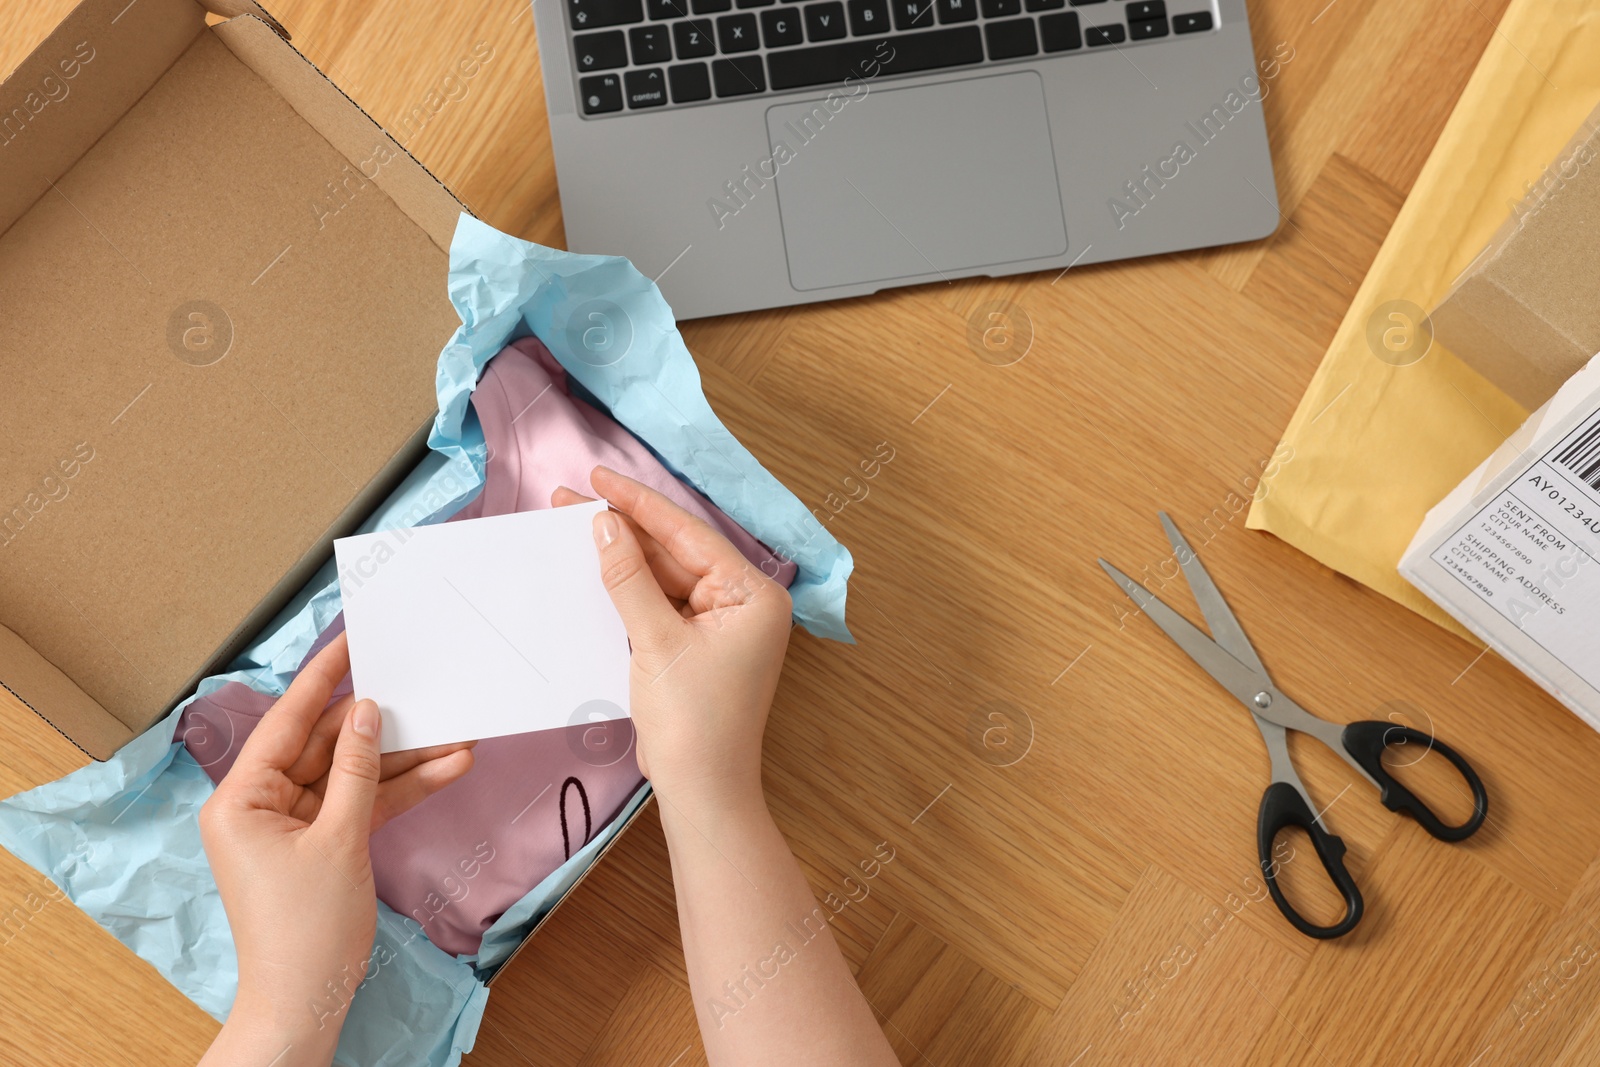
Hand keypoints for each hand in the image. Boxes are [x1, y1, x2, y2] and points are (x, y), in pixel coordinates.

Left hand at [199, 633, 473, 1063]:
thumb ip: (357, 771)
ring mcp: (293, 825)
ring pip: (353, 775)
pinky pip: (362, 804)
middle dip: (381, 726)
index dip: (324, 679)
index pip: (289, 722)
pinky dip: (400, 791)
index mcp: (241, 797)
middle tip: (425, 689)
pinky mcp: (323, 845)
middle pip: (327, 746)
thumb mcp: (339, 839)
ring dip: (403, 760)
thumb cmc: (306, 927)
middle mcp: (261, 804)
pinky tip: (446, 768)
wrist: (306, 1001)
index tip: (352, 640)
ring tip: (455, 733)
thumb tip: (366, 712)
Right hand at [553, 466, 791, 813]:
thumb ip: (629, 578)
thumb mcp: (656, 641)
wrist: (701, 790)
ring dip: (621, 556)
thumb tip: (604, 524)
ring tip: (571, 524)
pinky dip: (628, 589)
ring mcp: (720, 625)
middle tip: (570, 498)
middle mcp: (743, 603)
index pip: (689, 534)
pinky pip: (660, 604)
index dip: (640, 503)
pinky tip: (593, 567)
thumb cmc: (694, 721)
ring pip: (664, 576)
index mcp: (753, 594)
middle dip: (624, 527)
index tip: (598, 477)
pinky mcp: (696, 645)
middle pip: (675, 552)